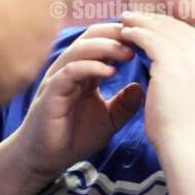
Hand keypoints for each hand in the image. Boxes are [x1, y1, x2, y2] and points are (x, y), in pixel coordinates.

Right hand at [13, 23, 144, 179]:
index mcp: (86, 71)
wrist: (46, 160)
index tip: (148, 39)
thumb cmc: (74, 137)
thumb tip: (141, 87)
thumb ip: (124, 105)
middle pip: (92, 36)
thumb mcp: (109, 120)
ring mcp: (59, 78)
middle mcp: (71, 68)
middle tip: (140, 38)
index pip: (104, 41)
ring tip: (128, 52)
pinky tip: (111, 71)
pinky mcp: (51, 92)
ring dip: (106, 47)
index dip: (125, 37)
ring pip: (80, 49)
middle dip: (116, 34)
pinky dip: (90, 67)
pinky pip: (69, 71)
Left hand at [119, 12, 194, 151]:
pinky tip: (124, 33)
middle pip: (180, 29)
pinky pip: (149, 39)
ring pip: (163, 30)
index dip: (172, 30)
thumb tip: (184, 72)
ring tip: (126, 20)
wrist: (191, 149)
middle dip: (157, 21)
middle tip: (137, 17)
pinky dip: (136, 33)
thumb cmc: (191, 133)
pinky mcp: (171, 62)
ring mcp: (194, 57)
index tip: (155, 27)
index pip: (194, 38)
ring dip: (143, 23)